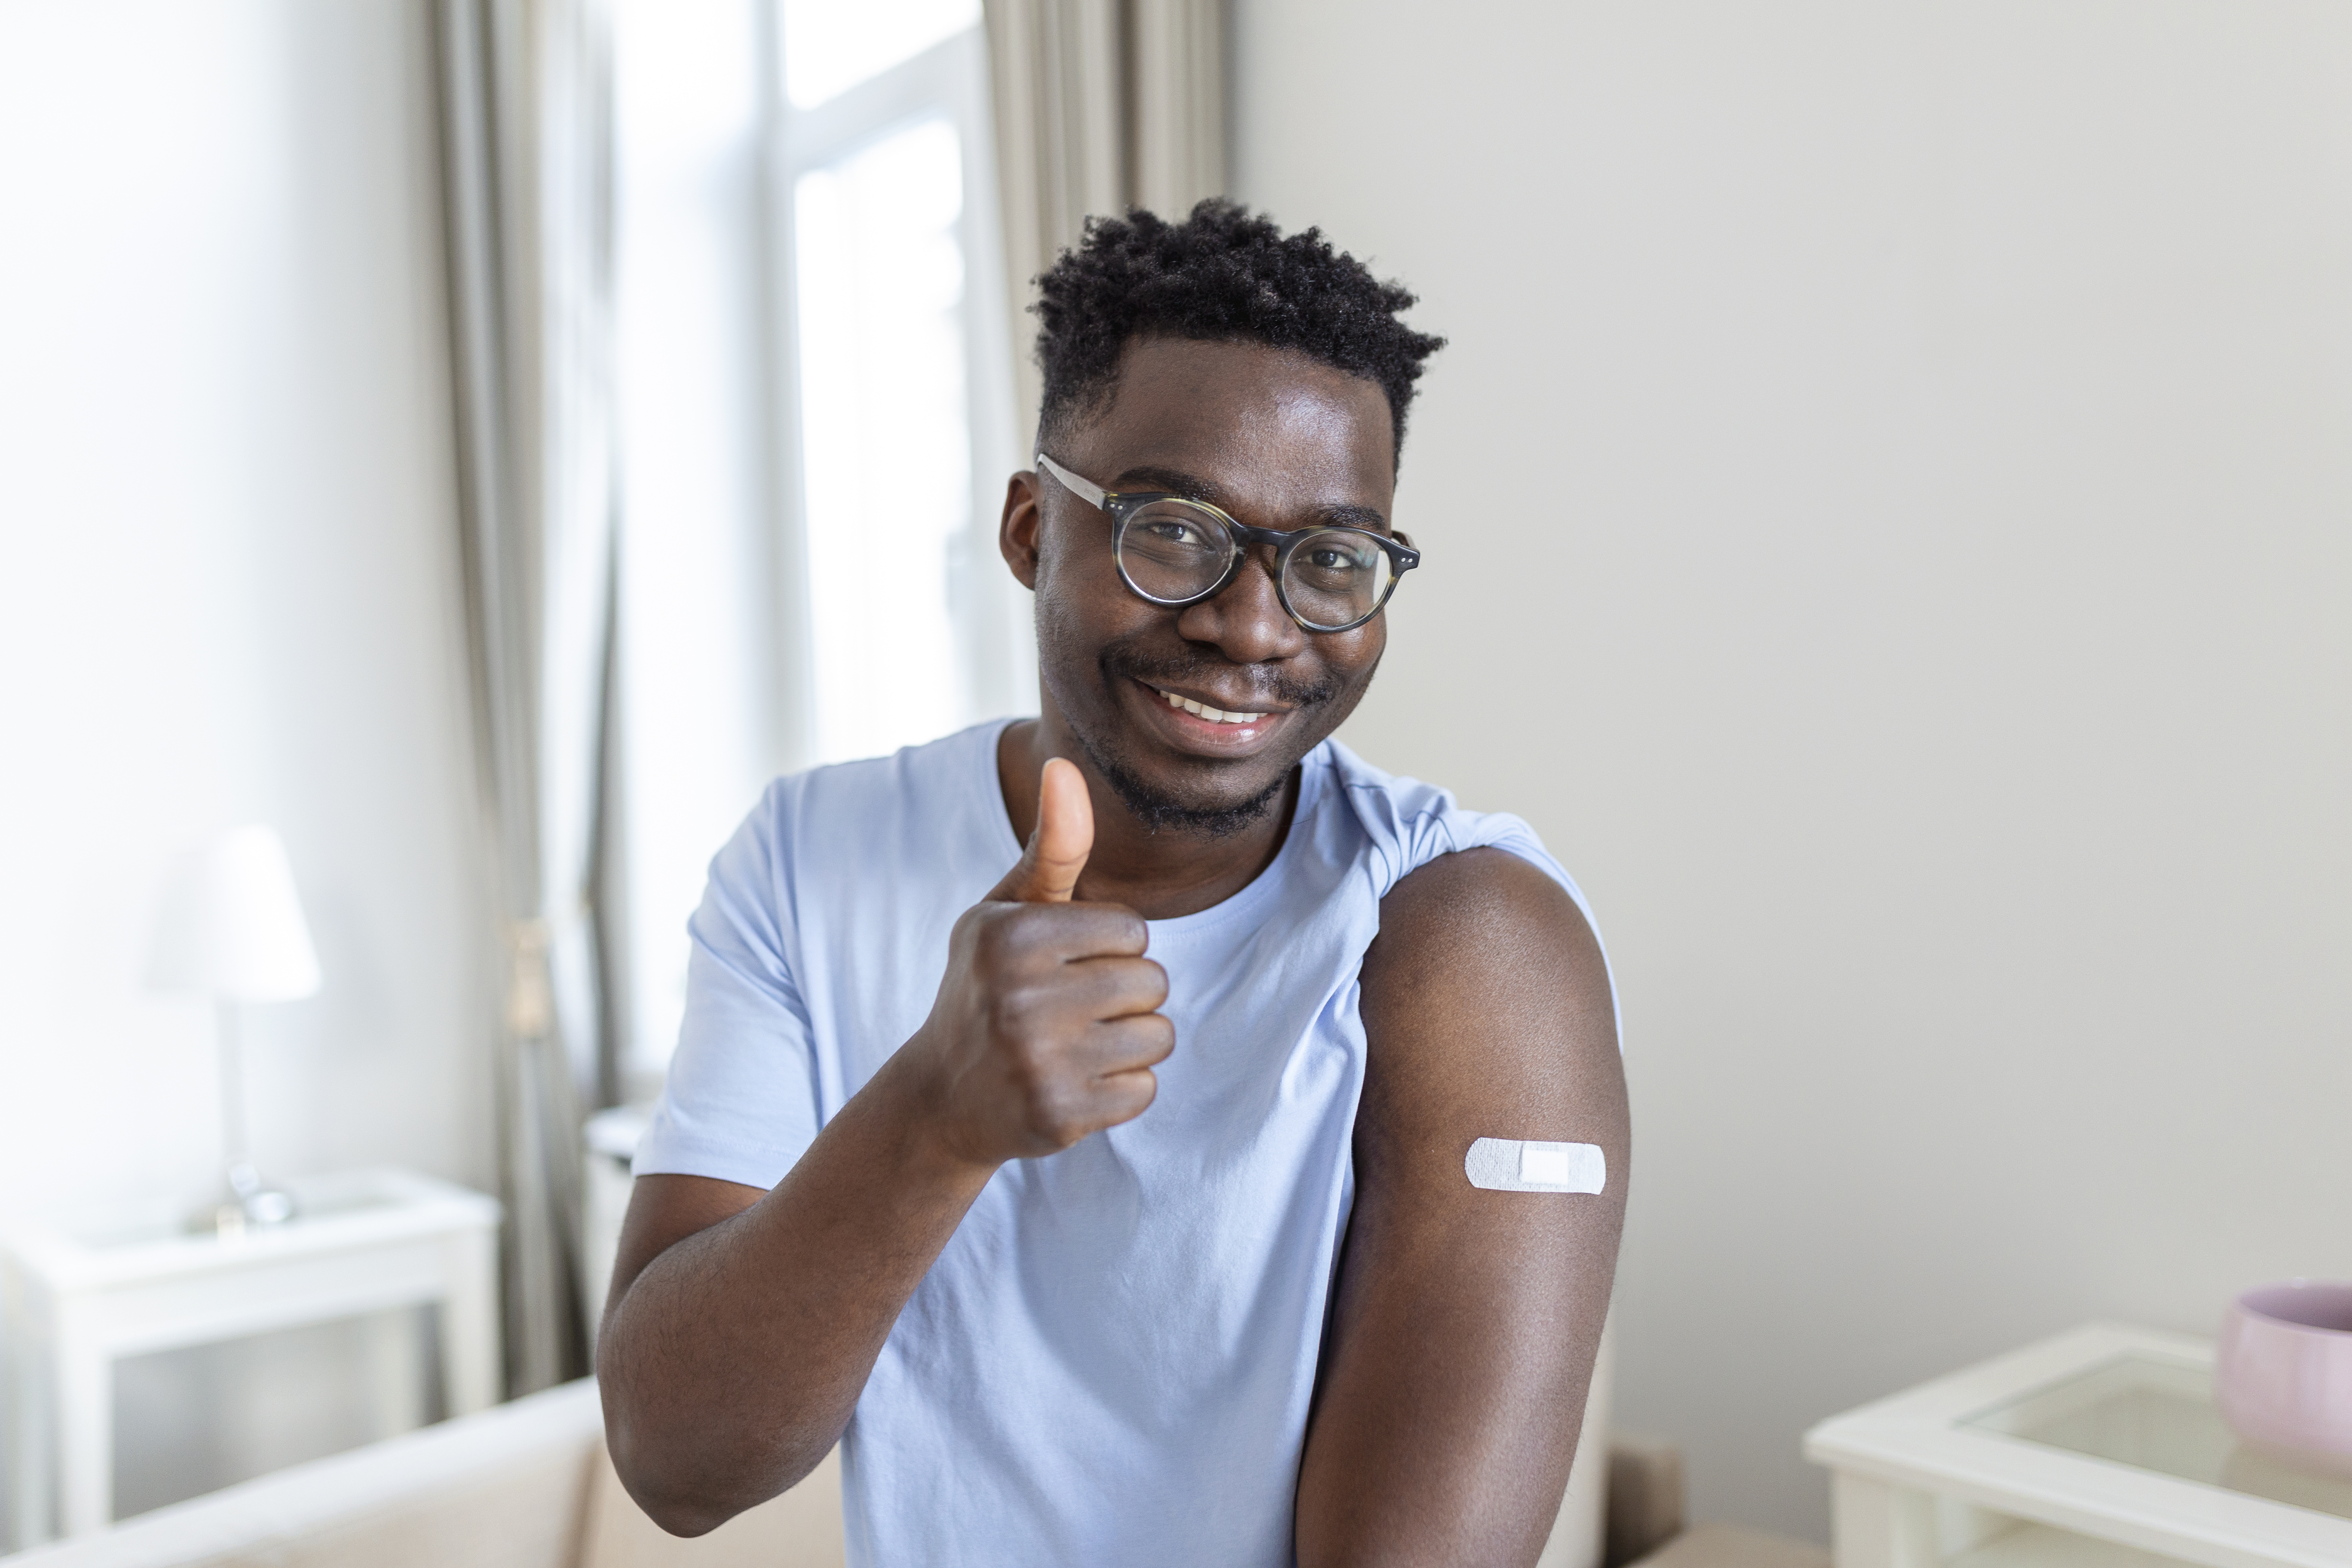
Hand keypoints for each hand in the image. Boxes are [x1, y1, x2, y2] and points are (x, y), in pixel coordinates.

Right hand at [910, 758, 1173, 1165]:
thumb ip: (1053, 845)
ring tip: (1074, 1044)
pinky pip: (1146, 1089)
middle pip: (1153, 982)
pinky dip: (1120, 1090)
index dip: (1109, 947)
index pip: (1134, 930)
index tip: (1062, 965)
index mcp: (1011, 938)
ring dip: (1129, 1042)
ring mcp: (1038, 1062)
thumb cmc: (987, 984)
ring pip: (1158, 1036)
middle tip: (1069, 1009)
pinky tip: (1073, 1083)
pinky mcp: (1059, 1115)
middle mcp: (1019, 998)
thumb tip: (1064, 764)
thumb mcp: (1008, 911)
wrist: (941, 1096)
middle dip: (1125, 994)